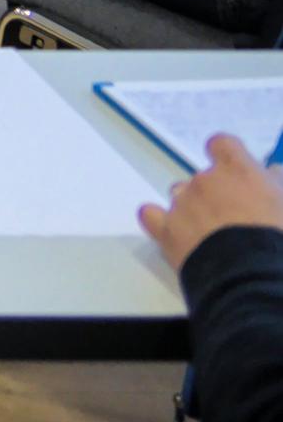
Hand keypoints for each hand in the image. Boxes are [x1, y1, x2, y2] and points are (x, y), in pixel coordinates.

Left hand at [144, 132, 282, 265]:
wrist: (256, 277)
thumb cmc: (281, 239)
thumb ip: (277, 183)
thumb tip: (271, 172)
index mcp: (238, 171)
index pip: (223, 145)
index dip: (227, 156)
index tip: (236, 172)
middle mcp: (205, 181)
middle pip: (204, 178)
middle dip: (217, 194)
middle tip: (237, 220)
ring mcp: (182, 205)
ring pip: (180, 197)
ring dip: (192, 208)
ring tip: (213, 236)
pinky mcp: (166, 231)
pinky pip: (151, 216)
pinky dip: (160, 221)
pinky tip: (173, 232)